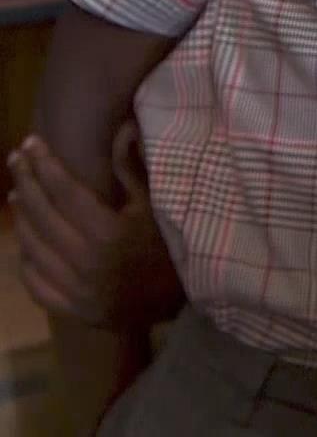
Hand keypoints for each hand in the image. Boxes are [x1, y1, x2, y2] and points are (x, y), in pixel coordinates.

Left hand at [8, 123, 184, 328]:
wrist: (178, 304)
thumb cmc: (170, 249)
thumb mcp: (156, 207)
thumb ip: (133, 170)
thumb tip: (123, 128)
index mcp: (110, 232)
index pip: (65, 192)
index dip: (44, 164)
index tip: (31, 142)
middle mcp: (87, 260)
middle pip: (43, 216)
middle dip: (26, 182)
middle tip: (16, 159)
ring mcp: (76, 288)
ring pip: (33, 248)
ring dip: (21, 217)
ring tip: (17, 193)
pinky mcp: (72, 309)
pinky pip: (35, 283)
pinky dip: (25, 261)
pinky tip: (25, 242)